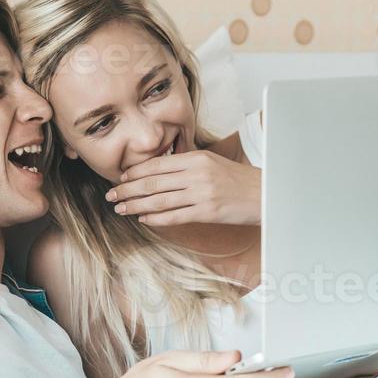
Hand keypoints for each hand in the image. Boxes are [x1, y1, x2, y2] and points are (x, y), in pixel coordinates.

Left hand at [105, 149, 261, 226]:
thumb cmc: (238, 180)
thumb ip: (188, 166)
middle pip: (154, 182)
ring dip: (136, 205)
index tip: (121, 179)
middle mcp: (197, 174)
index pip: (158, 164)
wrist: (266, 194)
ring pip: (160, 200)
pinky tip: (143, 219)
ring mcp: (202, 194)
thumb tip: (159, 173)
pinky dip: (156, 218)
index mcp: (197, 158)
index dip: (136, 172)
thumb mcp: (213, 163)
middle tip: (111, 195)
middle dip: (128, 190)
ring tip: (121, 209)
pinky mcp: (207, 212)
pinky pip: (175, 216)